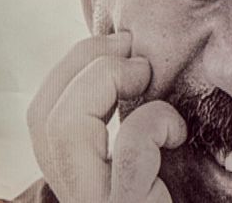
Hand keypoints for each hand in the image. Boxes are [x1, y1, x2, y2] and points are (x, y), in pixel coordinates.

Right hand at [29, 33, 186, 202]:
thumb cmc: (189, 191)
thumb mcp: (155, 155)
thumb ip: (129, 124)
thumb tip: (130, 55)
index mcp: (79, 181)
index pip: (42, 116)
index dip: (71, 67)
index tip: (117, 46)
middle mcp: (76, 197)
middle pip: (42, 117)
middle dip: (81, 60)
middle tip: (127, 44)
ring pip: (63, 130)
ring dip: (103, 78)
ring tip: (144, 73)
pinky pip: (131, 151)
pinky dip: (152, 122)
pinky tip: (176, 132)